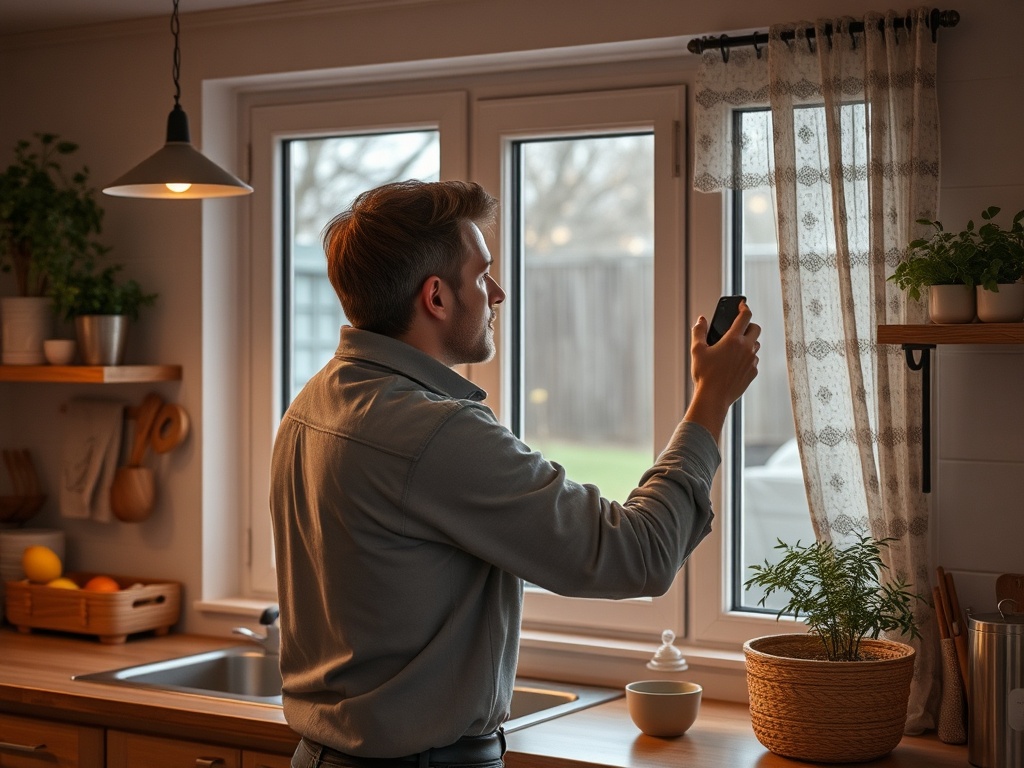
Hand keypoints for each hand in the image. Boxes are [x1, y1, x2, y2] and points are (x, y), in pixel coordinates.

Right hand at [684, 301, 760, 436]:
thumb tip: (701, 319)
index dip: (744, 307)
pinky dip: (747, 358)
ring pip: (756, 345)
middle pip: (755, 329)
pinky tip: (734, 364)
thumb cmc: (704, 374)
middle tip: (738, 328)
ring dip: (748, 342)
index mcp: (733, 340)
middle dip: (748, 325)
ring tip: (734, 347)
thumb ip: (699, 331)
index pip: (745, 316)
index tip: (742, 304)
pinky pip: (754, 360)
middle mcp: (746, 348)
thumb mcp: (697, 350)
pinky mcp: (753, 373)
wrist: (713, 398)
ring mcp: (752, 361)